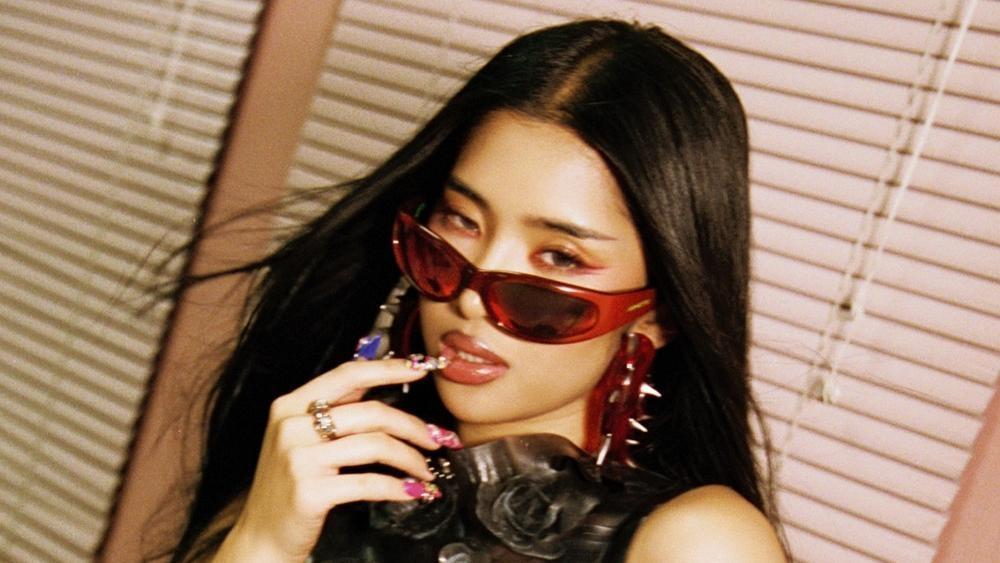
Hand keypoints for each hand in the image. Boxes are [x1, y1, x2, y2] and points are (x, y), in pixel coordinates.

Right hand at [213, 358, 457, 562]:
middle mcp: (292, 427)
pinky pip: (369, 482)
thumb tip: (382, 378)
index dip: (389, 368)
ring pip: (375, 445)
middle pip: (371, 412)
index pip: (348, 374)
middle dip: (414, 426)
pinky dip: (398, 487)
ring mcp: (299, 459)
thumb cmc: (289, 486)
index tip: (421, 368)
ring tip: (426, 471)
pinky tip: (412, 491)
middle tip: (438, 439)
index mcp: (291, 406)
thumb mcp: (301, 438)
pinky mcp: (310, 492)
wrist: (261, 537)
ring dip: (411, 459)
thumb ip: (336, 410)